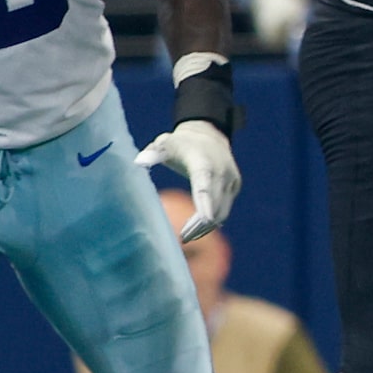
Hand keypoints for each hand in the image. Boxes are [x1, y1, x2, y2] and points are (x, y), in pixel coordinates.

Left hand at [136, 118, 239, 241]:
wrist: (209, 134)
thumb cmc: (180, 143)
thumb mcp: (164, 143)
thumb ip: (153, 153)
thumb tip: (138, 162)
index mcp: (203, 162)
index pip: (205, 185)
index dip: (205, 203)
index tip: (205, 220)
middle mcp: (222, 172)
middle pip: (214, 204)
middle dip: (200, 224)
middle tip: (182, 238)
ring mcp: (231, 180)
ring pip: (222, 212)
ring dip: (206, 227)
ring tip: (187, 237)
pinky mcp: (234, 187)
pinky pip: (225, 209)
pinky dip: (212, 221)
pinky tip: (197, 229)